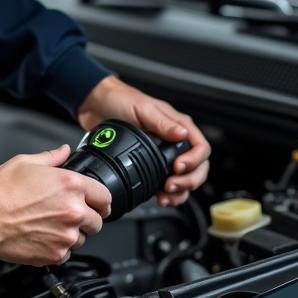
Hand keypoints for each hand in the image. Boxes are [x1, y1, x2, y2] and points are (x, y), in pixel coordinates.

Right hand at [0, 144, 112, 264]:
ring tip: (50, 224)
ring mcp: (65, 235)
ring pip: (82, 238)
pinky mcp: (55, 254)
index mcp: (70, 185)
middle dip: (86, 217)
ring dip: (72, 233)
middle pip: (98, 221)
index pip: (105, 196)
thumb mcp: (25, 162)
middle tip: (68, 213)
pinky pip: (66, 253)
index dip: (101, 199)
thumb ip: (51, 157)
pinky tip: (42, 236)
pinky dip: (58, 247)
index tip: (98, 203)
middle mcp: (73, 211)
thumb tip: (64, 151)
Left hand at [76, 75, 210, 207]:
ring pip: (185, 179)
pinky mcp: (151, 166)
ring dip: (180, 192)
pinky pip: (168, 184)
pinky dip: (168, 195)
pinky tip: (160, 198)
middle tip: (171, 185)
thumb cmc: (121, 100)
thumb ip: (163, 123)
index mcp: (179, 125)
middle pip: (198, 168)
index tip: (178, 167)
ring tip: (166, 197)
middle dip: (188, 181)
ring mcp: (165, 155)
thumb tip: (181, 134)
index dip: (194, 161)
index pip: (200, 147)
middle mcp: (175, 141)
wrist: (97, 107)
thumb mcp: (143, 109)